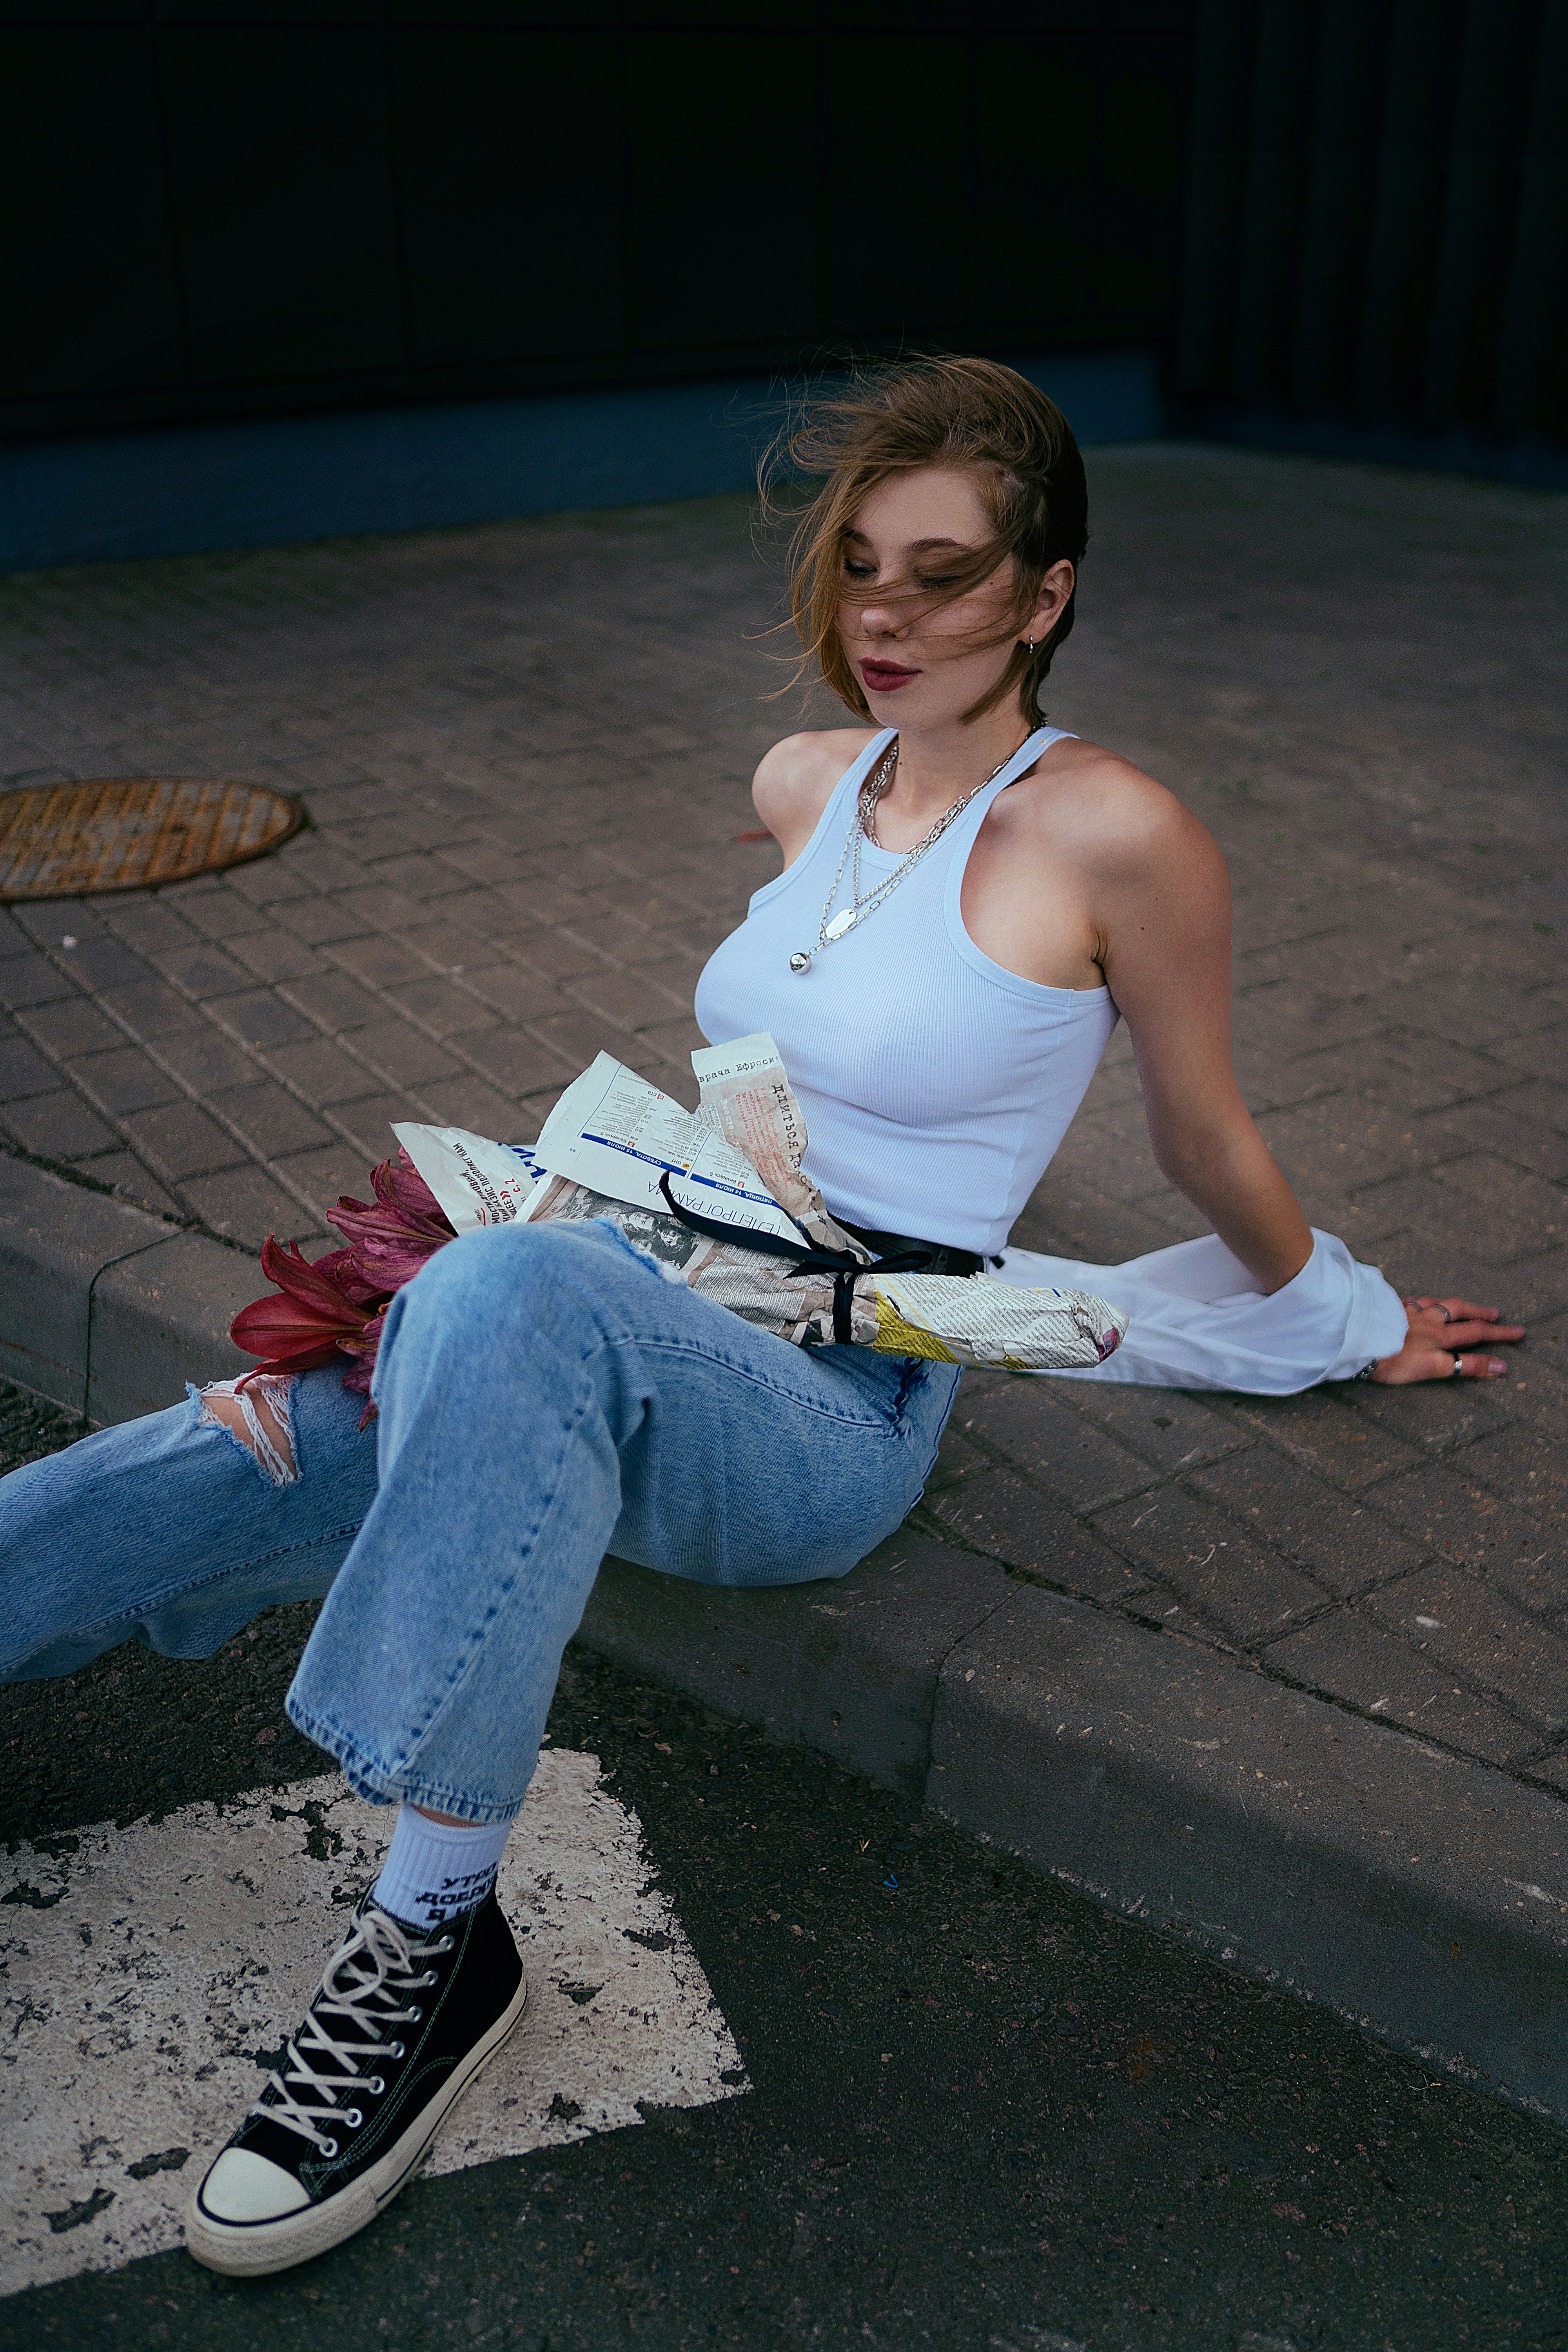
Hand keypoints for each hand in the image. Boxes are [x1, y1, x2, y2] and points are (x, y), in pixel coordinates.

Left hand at [1368, 1295, 1525, 1383]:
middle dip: (1485, 1321)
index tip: (1511, 1350)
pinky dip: (1422, 1301)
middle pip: (1462, 1320)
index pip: (1473, 1343)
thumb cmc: (1391, 1360)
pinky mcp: (1389, 1307)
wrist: (1357, 1338)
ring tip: (1467, 1306)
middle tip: (1500, 1319)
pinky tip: (1419, 1301)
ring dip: (1456, 1306)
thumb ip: (1463, 1366)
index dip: (1493, 1349)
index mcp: (1438, 1339)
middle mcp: (1428, 1323)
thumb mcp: (1431, 1368)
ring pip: (1438, 1304)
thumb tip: (1498, 1366)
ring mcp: (1409, 1313)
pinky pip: (1411, 1300)